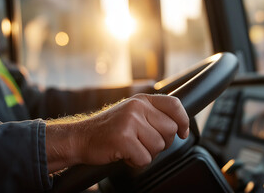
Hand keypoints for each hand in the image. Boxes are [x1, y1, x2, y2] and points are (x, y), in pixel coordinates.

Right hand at [45, 94, 188, 172]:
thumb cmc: (108, 129)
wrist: (80, 138)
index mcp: (141, 100)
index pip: (174, 105)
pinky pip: (145, 158)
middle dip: (161, 143)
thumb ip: (152, 114)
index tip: (182, 132)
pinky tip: (124, 154)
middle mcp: (137, 107)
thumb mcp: (131, 113)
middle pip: (170, 130)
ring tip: (130, 147)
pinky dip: (136, 162)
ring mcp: (130, 121)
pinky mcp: (123, 138)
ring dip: (146, 153)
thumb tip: (179, 125)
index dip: (183, 120)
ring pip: (158, 146)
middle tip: (143, 143)